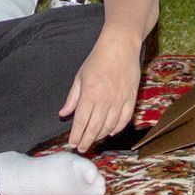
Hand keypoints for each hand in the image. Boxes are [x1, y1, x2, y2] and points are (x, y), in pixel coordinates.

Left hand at [59, 33, 142, 151]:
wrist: (120, 47)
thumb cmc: (98, 59)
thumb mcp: (80, 77)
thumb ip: (72, 98)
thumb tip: (63, 114)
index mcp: (89, 94)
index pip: (81, 121)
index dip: (76, 135)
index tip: (73, 144)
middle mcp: (105, 100)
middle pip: (94, 128)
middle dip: (87, 140)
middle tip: (82, 148)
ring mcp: (119, 100)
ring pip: (109, 126)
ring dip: (100, 135)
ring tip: (94, 139)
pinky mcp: (130, 98)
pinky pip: (124, 119)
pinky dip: (117, 128)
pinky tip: (111, 132)